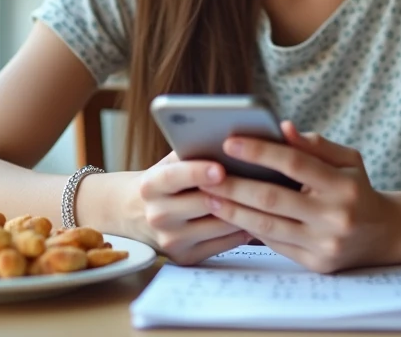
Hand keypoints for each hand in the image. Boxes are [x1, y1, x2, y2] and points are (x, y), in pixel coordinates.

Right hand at [135, 151, 250, 264]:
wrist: (135, 214)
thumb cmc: (163, 182)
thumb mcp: (168, 163)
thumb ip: (191, 153)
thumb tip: (228, 143)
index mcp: (151, 186)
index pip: (174, 177)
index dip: (197, 172)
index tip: (221, 168)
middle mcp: (158, 215)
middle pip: (203, 203)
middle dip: (232, 192)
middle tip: (259, 181)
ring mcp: (171, 240)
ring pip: (219, 226)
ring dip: (244, 211)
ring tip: (265, 197)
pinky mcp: (185, 257)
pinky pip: (224, 244)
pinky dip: (242, 230)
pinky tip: (255, 217)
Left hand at [200, 122, 400, 272]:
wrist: (385, 235)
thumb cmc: (358, 189)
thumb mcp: (348, 160)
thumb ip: (316, 145)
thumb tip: (283, 128)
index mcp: (344, 185)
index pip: (296, 163)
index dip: (261, 151)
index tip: (230, 142)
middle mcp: (335, 217)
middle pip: (274, 199)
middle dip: (235, 185)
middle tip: (206, 174)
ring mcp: (324, 245)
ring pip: (268, 226)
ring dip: (233, 211)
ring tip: (208, 196)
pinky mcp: (315, 264)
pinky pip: (274, 244)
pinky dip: (249, 229)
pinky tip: (230, 215)